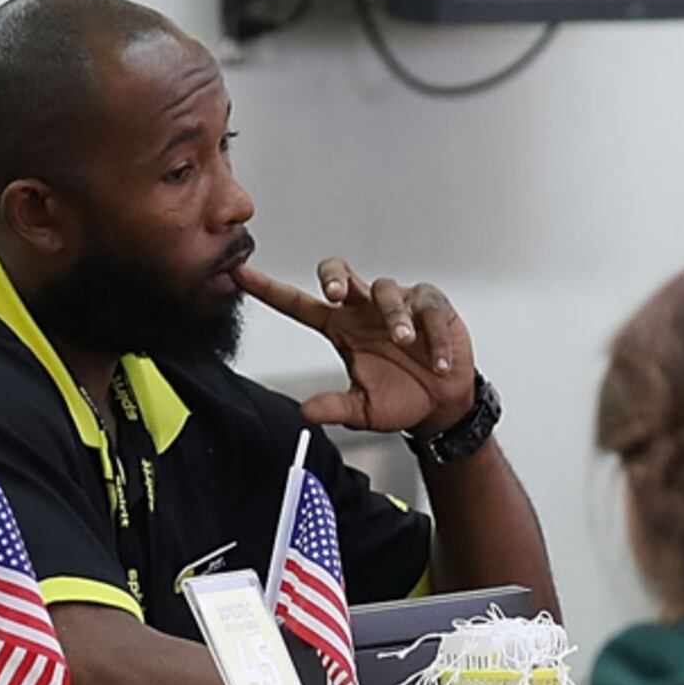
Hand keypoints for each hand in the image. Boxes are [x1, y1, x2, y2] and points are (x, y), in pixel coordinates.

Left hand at [241, 260, 477, 438]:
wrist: (442, 404)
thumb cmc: (401, 397)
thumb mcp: (364, 409)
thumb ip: (335, 407)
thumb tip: (306, 411)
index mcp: (341, 328)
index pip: (298, 304)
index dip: (269, 289)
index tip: (241, 275)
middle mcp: (364, 309)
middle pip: (338, 273)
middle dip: (333, 276)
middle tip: (334, 293)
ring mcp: (398, 304)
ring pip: (386, 291)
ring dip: (394, 316)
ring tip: (405, 342)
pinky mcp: (431, 305)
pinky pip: (428, 307)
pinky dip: (434, 335)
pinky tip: (438, 360)